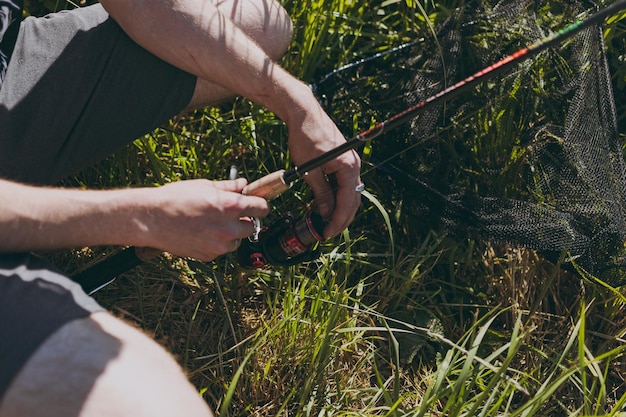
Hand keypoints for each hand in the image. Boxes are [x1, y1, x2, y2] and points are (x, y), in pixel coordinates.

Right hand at [138, 178, 268, 260]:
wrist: (152, 219)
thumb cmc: (175, 198)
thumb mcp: (204, 186)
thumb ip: (228, 187)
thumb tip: (243, 185)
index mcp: (230, 206)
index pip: (262, 208)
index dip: (260, 205)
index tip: (257, 205)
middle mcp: (229, 228)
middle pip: (251, 226)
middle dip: (243, 220)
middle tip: (228, 214)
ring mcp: (219, 245)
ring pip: (237, 240)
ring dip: (230, 233)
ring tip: (211, 224)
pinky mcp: (209, 256)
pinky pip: (221, 249)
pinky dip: (216, 243)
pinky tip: (201, 233)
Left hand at [285, 85, 361, 238]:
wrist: (304, 113)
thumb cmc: (305, 137)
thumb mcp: (309, 170)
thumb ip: (320, 193)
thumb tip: (325, 213)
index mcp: (348, 168)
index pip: (347, 202)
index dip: (338, 220)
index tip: (327, 232)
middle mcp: (354, 165)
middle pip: (352, 200)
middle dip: (340, 218)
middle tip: (326, 231)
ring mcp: (350, 163)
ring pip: (348, 193)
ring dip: (338, 208)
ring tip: (322, 220)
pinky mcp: (343, 161)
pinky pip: (343, 184)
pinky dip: (335, 196)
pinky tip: (322, 204)